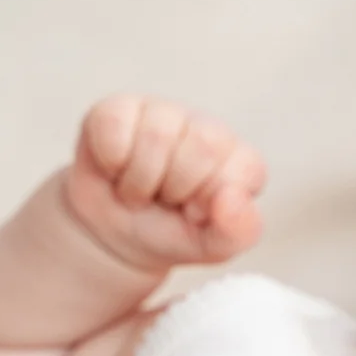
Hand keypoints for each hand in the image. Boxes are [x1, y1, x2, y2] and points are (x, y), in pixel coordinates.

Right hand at [63, 95, 265, 273]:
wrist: (114, 236)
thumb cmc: (171, 234)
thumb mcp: (211, 247)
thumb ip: (239, 231)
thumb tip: (233, 196)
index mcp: (241, 162)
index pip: (243, 169)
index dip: (211, 200)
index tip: (193, 214)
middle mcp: (208, 130)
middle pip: (204, 146)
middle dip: (176, 189)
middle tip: (164, 201)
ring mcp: (165, 113)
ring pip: (157, 136)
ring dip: (140, 182)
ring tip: (138, 192)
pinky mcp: (120, 108)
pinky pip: (115, 127)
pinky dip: (111, 163)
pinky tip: (115, 171)